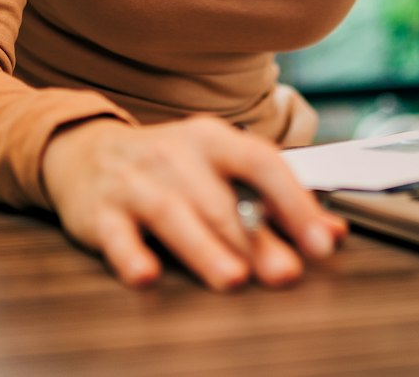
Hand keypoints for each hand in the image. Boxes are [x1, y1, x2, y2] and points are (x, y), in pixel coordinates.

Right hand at [40, 116, 347, 290]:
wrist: (85, 152)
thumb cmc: (167, 167)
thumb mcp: (218, 169)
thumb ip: (273, 200)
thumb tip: (333, 232)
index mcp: (212, 140)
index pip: (262, 164)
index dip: (295, 202)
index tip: (322, 240)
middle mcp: (175, 154)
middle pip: (221, 200)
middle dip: (255, 240)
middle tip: (285, 273)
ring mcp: (136, 182)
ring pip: (173, 214)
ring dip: (204, 248)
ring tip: (231, 278)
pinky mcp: (101, 212)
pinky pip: (117, 235)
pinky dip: (131, 255)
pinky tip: (147, 274)